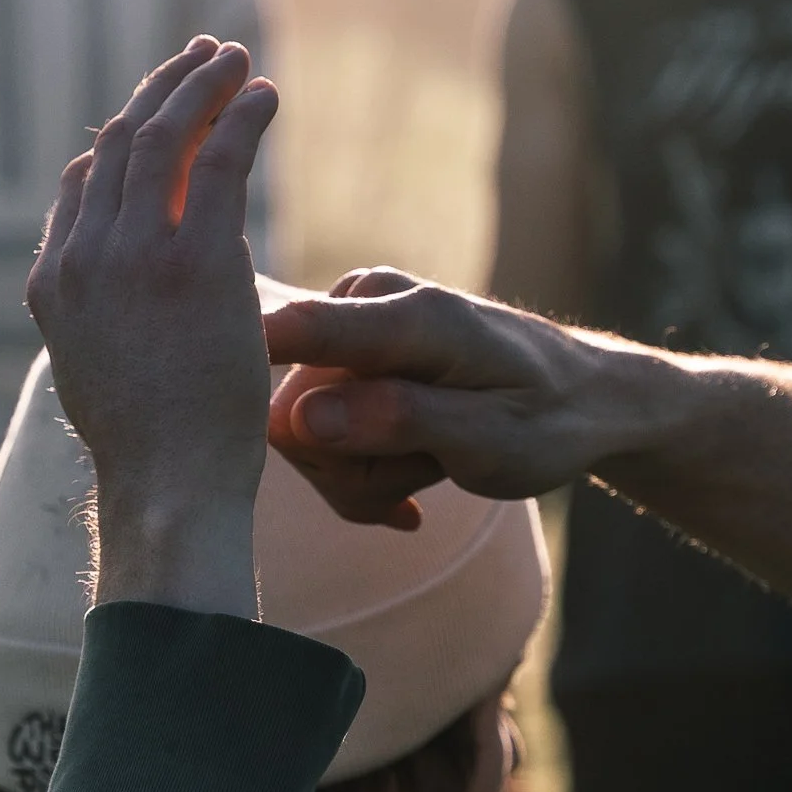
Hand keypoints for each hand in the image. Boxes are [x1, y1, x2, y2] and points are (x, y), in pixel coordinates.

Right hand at [27, 36, 278, 616]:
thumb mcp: (99, 378)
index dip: (123, 134)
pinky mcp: (194, 258)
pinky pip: (220, 160)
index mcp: (52, 284)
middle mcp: (82, 256)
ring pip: (165, 137)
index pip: (82, 182)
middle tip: (201, 59)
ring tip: (234, 60)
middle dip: (162, 91)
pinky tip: (265, 96)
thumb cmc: (152, 452)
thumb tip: (116, 310)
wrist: (168, 486)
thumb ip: (101, 324)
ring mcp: (134, 254)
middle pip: (118, 143)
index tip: (160, 111)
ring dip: (201, 87)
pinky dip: (241, 117)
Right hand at [264, 267, 636, 527]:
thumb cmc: (549, 420)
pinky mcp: (348, 351)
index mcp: (408, 316)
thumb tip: (301, 418)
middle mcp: (369, 302)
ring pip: (299, 427)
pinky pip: (315, 426)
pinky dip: (359, 466)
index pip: (294, 330)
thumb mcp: (490, 439)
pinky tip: (408, 480)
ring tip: (426, 472)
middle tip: (414, 489)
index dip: (237, 366)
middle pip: (290, 411)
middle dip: (343, 468)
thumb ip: (398, 421)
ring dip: (357, 472)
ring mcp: (354, 324)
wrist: (586, 400)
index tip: (205, 404)